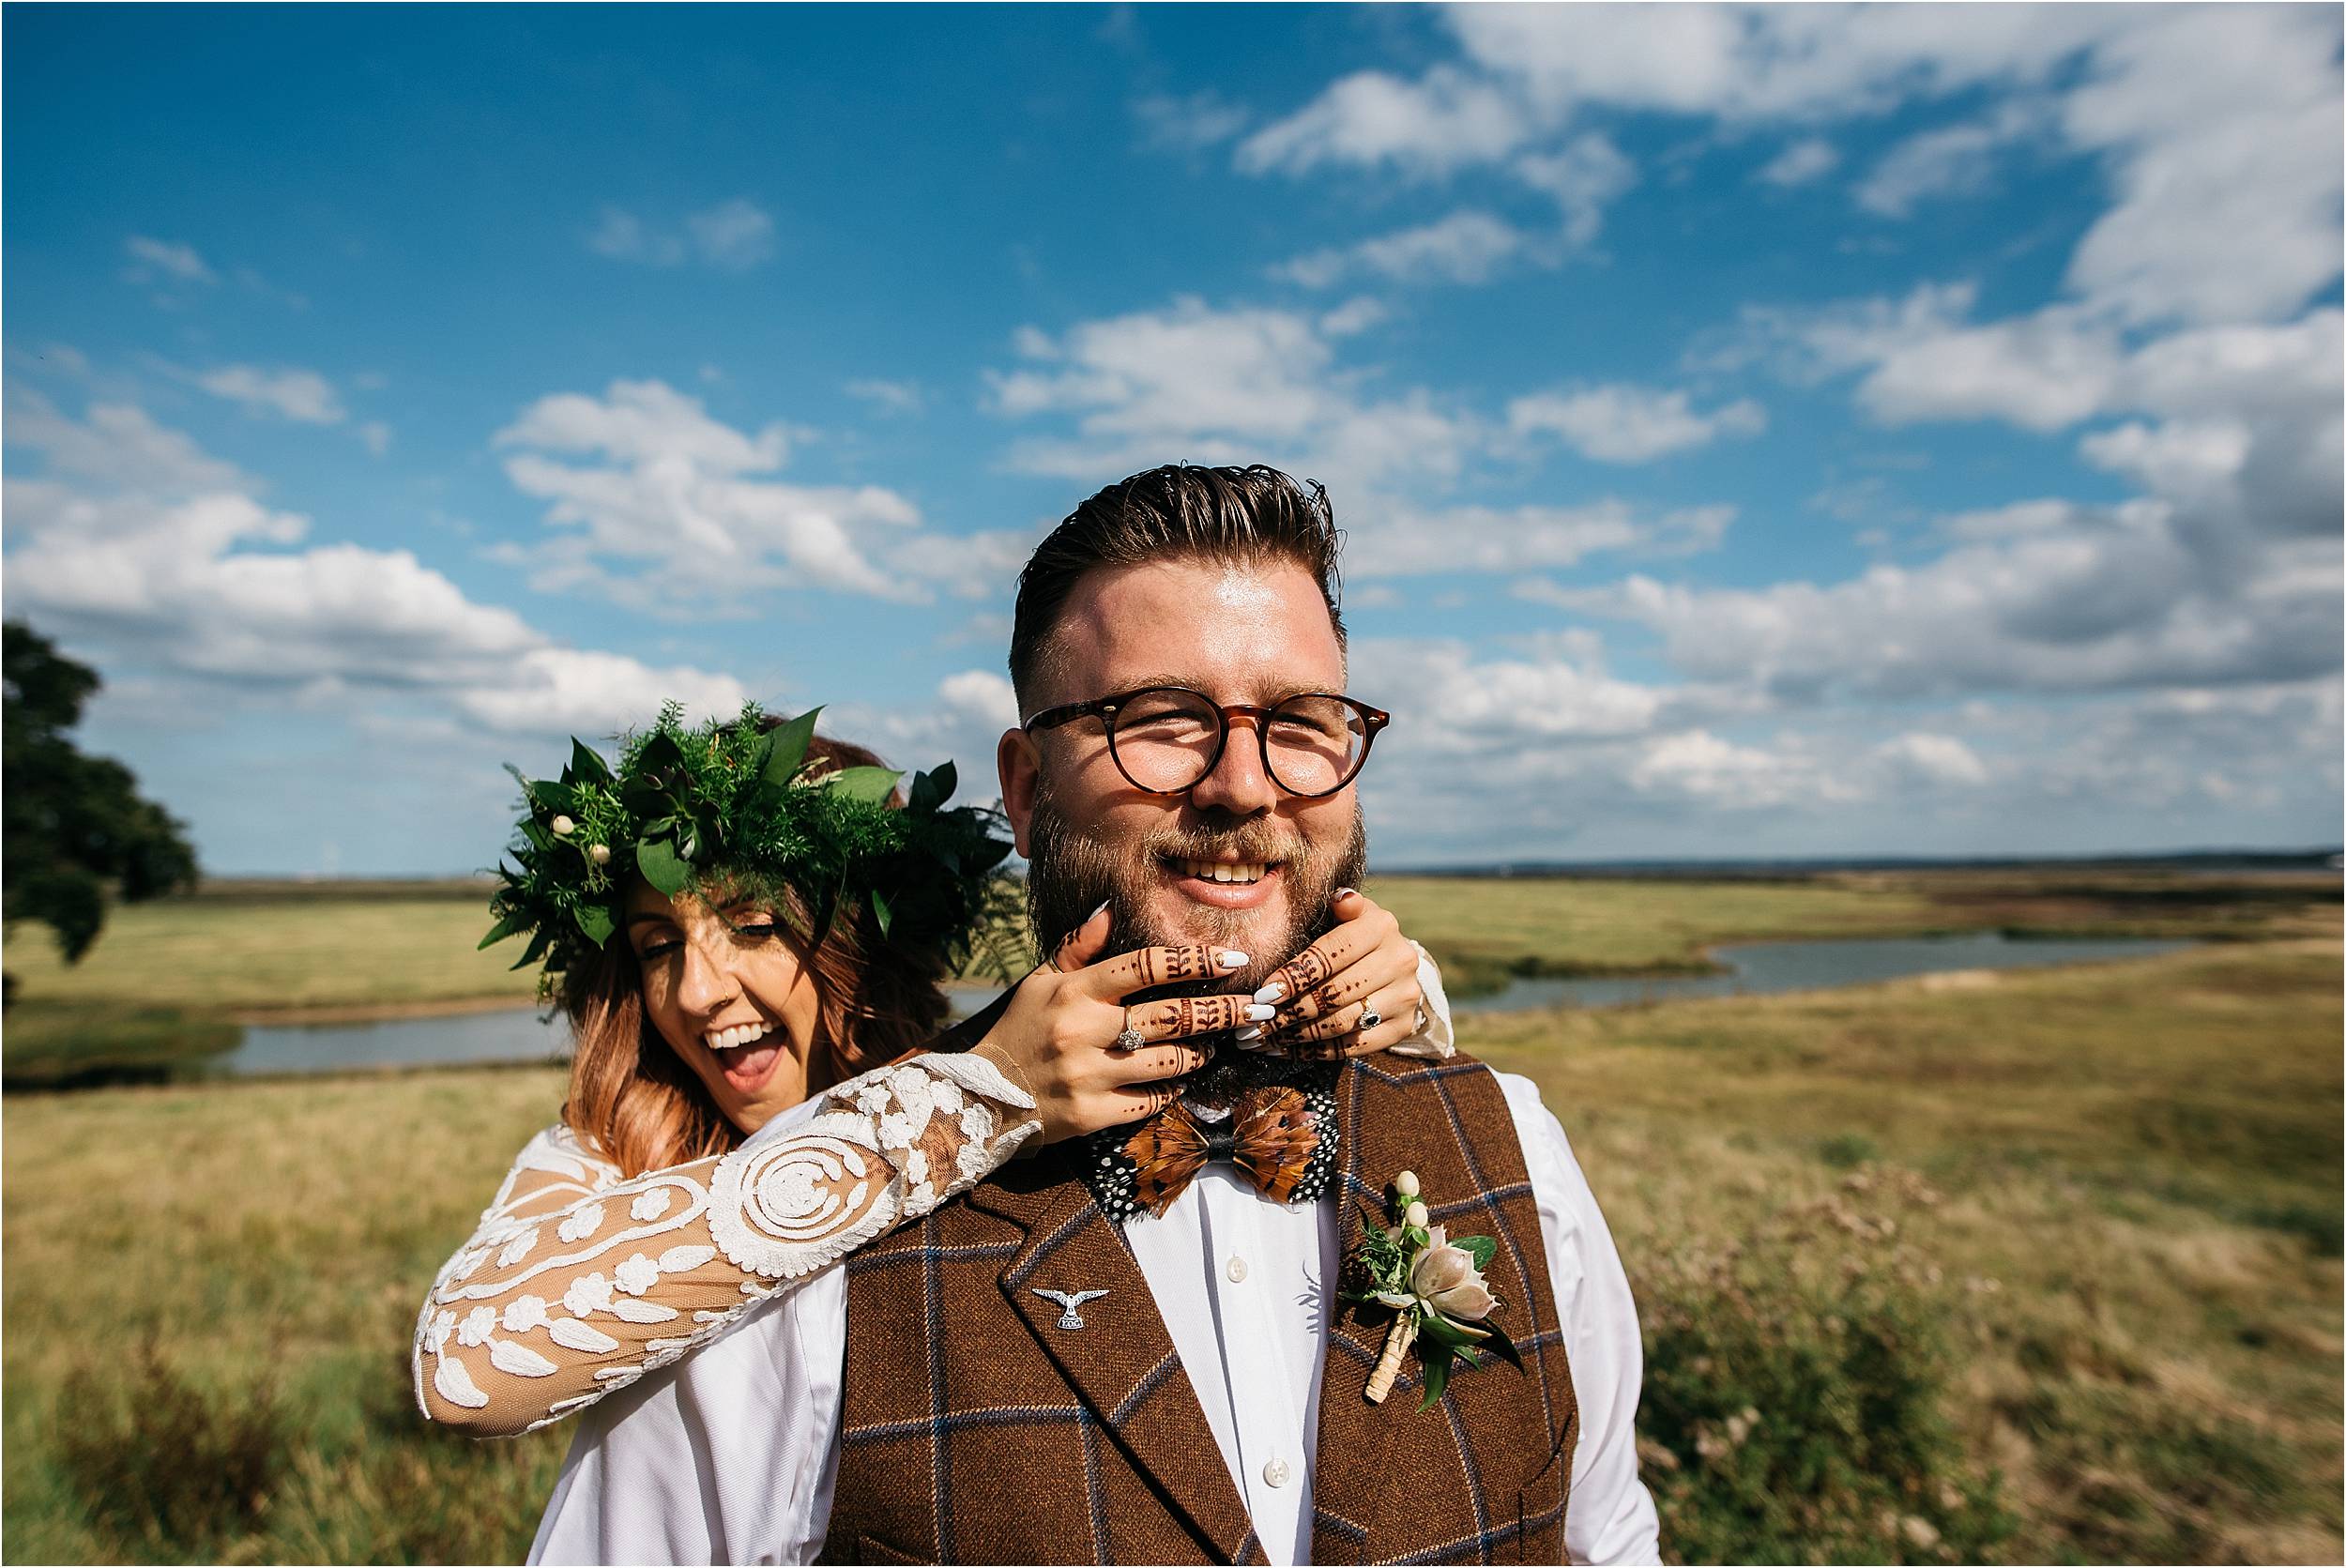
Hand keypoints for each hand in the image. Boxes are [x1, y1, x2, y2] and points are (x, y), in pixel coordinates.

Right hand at [970, 906, 1267, 1143]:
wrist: (983, 1095)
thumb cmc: (1021, 1029)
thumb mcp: (1041, 982)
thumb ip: (1078, 946)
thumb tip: (1111, 906)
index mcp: (1075, 991)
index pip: (1146, 966)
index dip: (1195, 960)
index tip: (1234, 958)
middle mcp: (1084, 1030)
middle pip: (1171, 1015)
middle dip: (1223, 1010)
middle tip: (1259, 1006)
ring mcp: (1090, 1075)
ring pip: (1169, 1061)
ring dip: (1201, 1051)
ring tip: (1219, 1043)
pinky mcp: (1093, 1114)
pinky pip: (1151, 1100)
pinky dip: (1173, 1088)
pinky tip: (1184, 1078)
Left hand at [1242, 889, 1426, 1060]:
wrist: (1395, 967)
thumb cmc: (1355, 936)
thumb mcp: (1349, 913)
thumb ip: (1341, 905)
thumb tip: (1340, 898)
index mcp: (1382, 926)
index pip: (1332, 953)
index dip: (1296, 973)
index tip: (1265, 991)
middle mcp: (1400, 960)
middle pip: (1335, 991)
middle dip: (1291, 1009)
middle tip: (1259, 1019)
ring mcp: (1405, 997)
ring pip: (1342, 1022)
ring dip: (1298, 1033)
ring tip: (1266, 1036)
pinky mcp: (1402, 1027)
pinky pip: (1354, 1045)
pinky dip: (1317, 1051)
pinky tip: (1287, 1048)